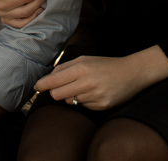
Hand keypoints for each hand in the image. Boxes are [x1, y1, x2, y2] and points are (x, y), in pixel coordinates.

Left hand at [33, 47, 167, 110]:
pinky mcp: (101, 106)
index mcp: (81, 67)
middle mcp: (87, 82)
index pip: (54, 80)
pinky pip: (82, 107)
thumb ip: (65, 67)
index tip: (36, 87)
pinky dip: (84, 101)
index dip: (42, 85)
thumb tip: (47, 79)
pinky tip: (94, 93)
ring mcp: (95, 95)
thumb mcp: (84, 59)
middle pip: (57, 94)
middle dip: (55, 92)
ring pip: (69, 101)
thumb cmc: (104, 65)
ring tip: (84, 88)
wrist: (131, 73)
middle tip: (60, 88)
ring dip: (71, 96)